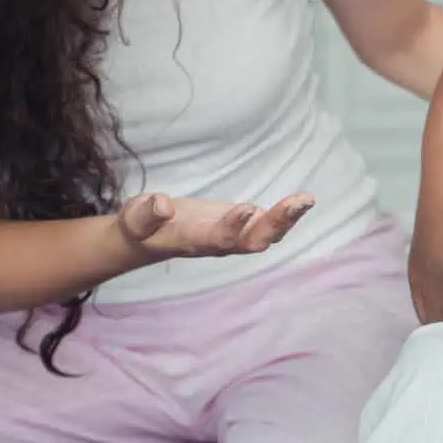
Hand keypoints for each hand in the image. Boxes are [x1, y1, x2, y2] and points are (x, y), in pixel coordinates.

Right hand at [116, 192, 314, 260]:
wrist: (148, 239)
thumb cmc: (140, 227)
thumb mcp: (135, 218)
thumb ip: (147, 213)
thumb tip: (163, 204)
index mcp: (193, 241)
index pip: (217, 239)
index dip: (233, 226)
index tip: (246, 206)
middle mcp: (218, 243)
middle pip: (253, 241)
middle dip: (276, 224)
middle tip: (297, 202)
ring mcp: (232, 236)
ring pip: (265, 234)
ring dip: (287, 218)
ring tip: (307, 199)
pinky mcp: (239, 226)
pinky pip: (267, 224)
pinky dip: (286, 214)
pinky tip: (303, 200)